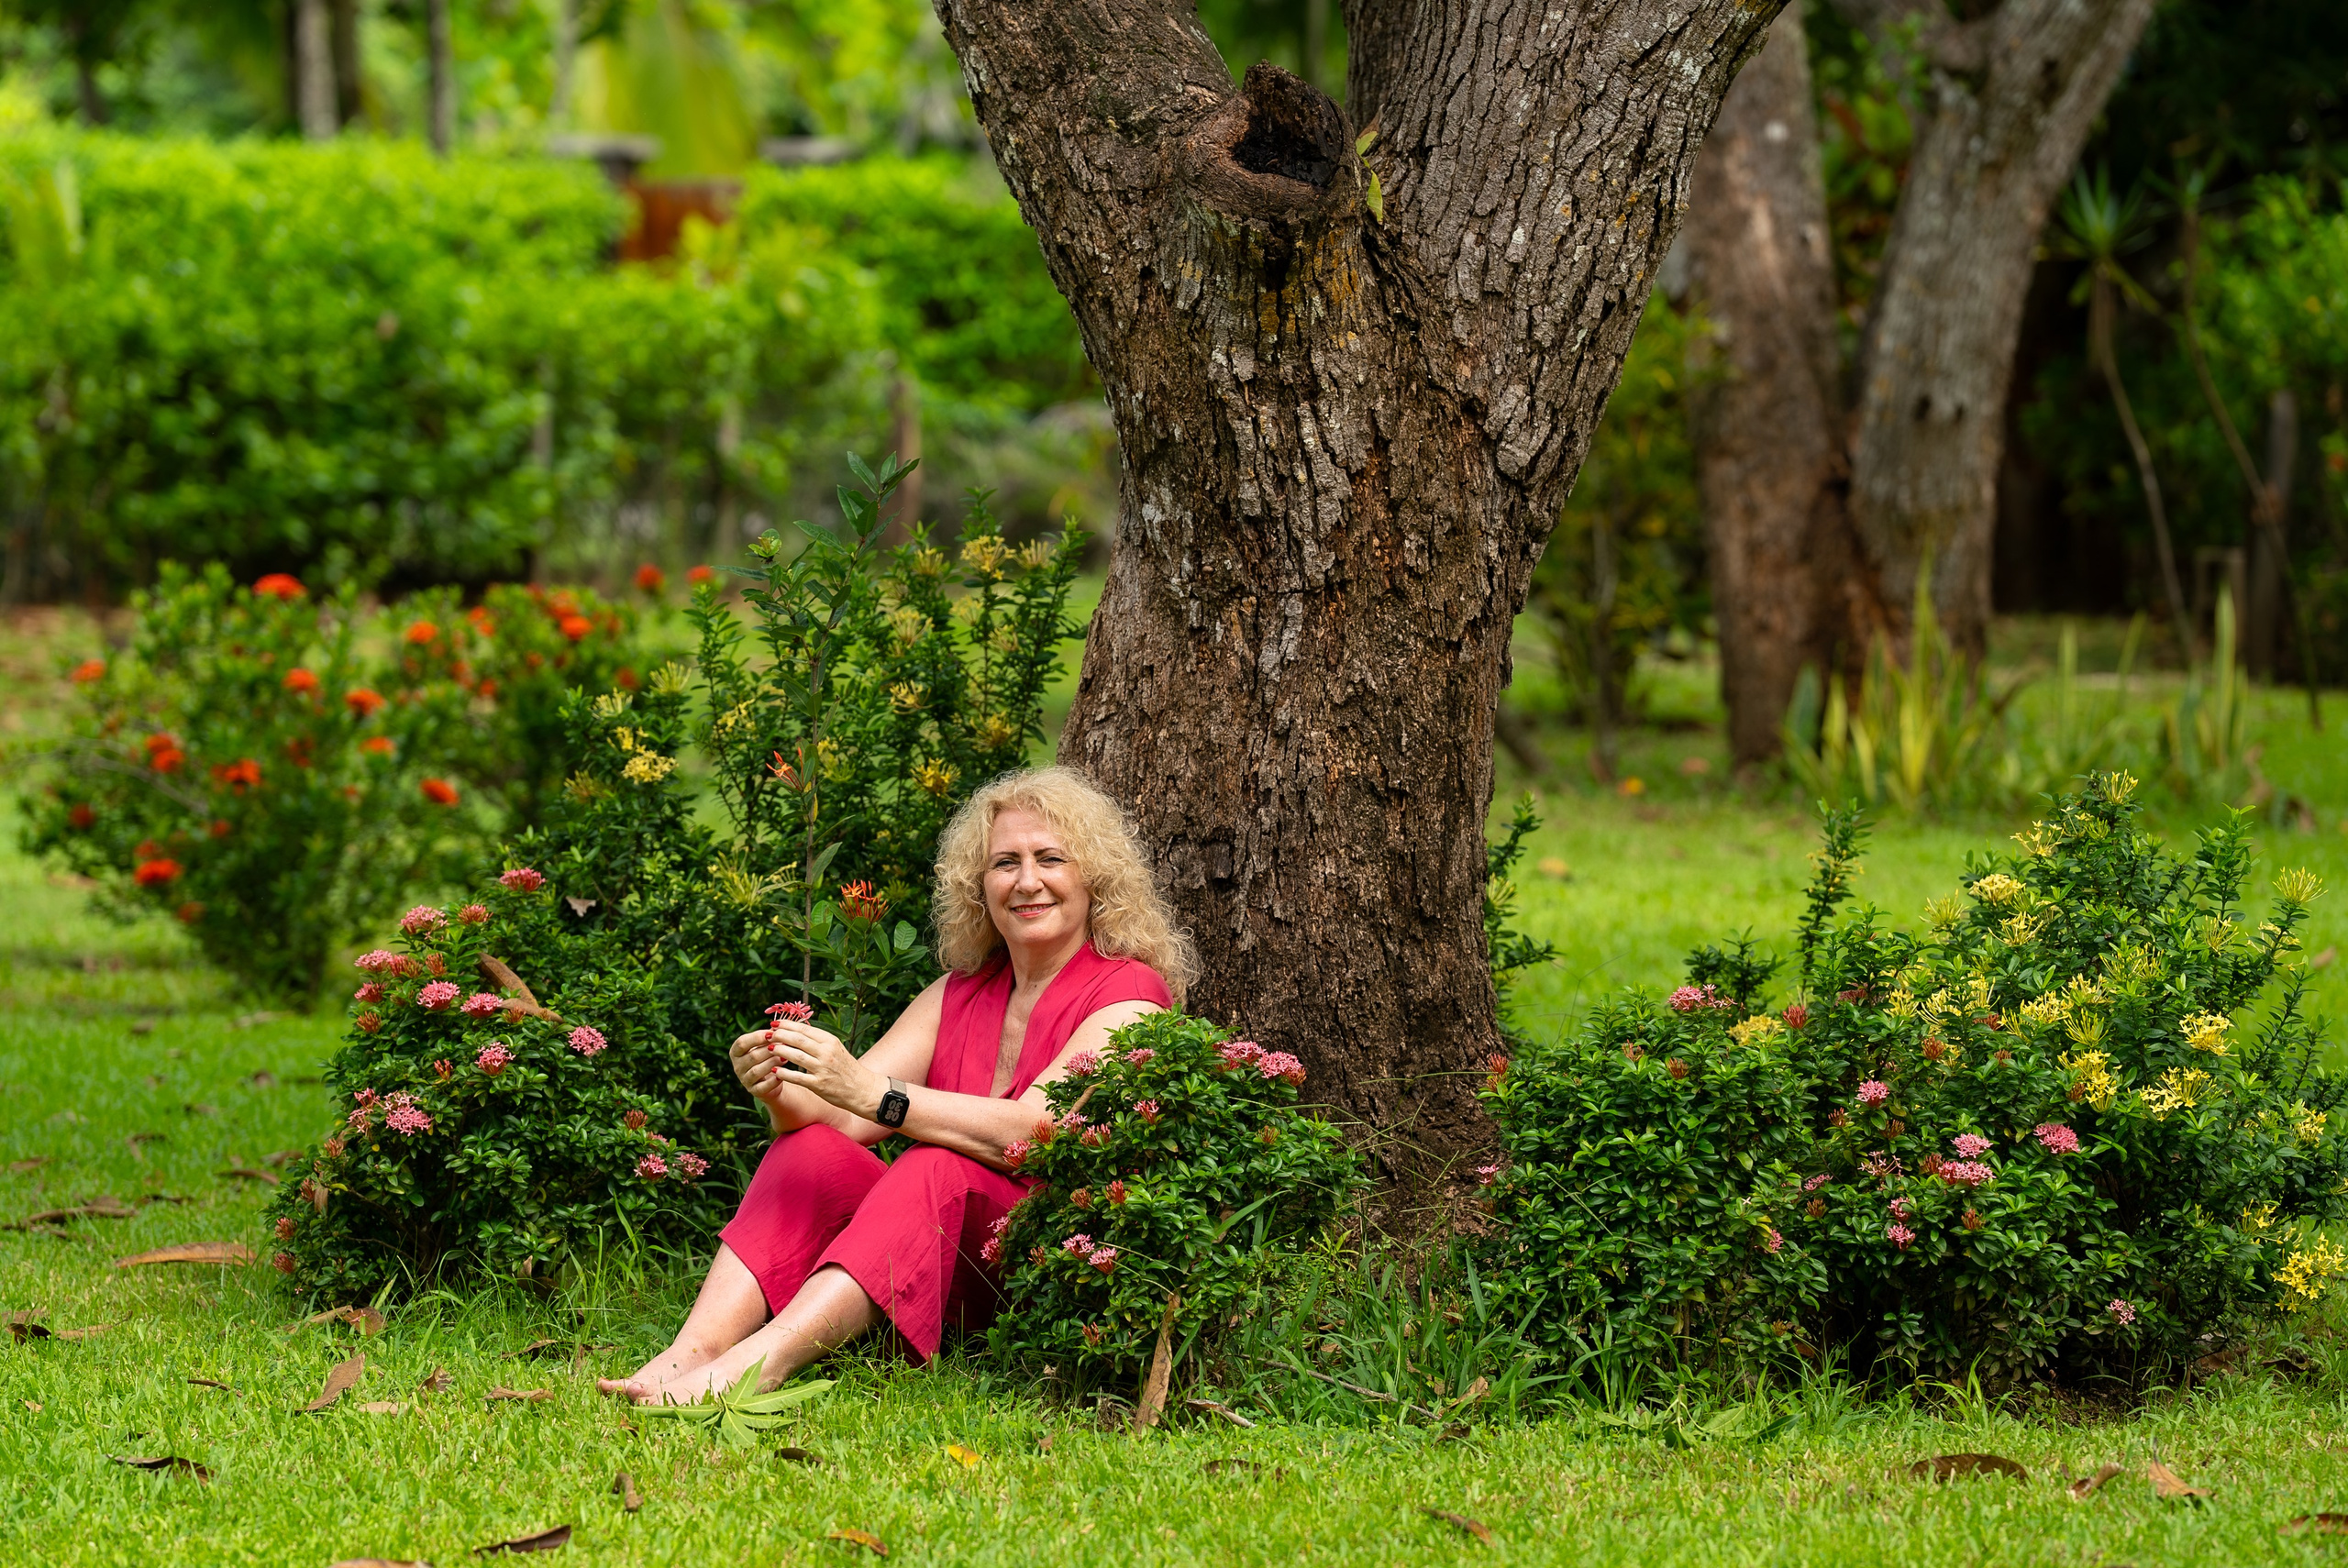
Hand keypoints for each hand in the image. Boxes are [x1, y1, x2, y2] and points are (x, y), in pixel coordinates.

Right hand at [728, 1030, 790, 1102]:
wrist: (772, 1079)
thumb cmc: (767, 1057)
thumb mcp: (765, 1045)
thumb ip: (768, 1036)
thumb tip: (777, 1026)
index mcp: (736, 1052)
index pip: (741, 1043)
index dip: (756, 1037)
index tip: (771, 1033)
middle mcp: (737, 1066)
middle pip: (752, 1056)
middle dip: (769, 1050)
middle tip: (784, 1045)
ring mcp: (744, 1080)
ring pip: (756, 1071)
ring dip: (772, 1063)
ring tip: (785, 1058)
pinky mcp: (754, 1091)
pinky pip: (762, 1086)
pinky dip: (773, 1081)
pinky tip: (782, 1074)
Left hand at [734, 1020, 881, 1118]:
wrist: (862, 1089)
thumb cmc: (847, 1069)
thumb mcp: (836, 1049)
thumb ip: (819, 1041)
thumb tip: (798, 1031)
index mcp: (830, 1041)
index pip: (805, 1030)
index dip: (788, 1025)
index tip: (775, 1023)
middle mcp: (827, 1053)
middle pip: (798, 1040)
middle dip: (780, 1035)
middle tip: (767, 1034)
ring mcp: (823, 1069)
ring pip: (796, 1056)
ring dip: (780, 1051)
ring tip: (768, 1048)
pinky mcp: (819, 1085)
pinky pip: (798, 1078)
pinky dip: (784, 1074)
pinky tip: (774, 1071)